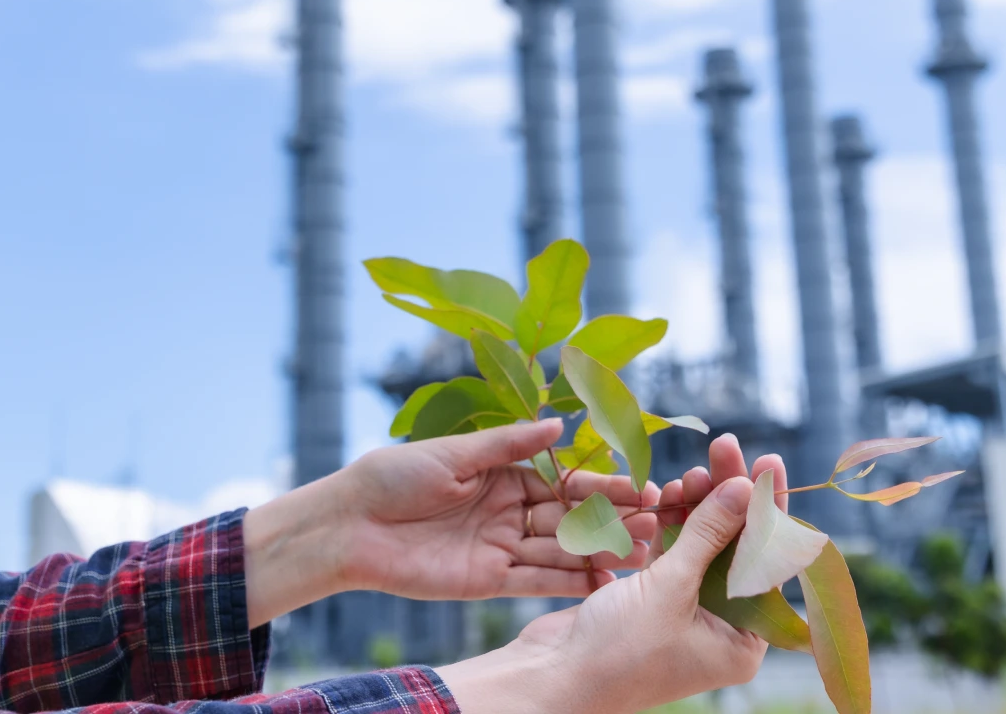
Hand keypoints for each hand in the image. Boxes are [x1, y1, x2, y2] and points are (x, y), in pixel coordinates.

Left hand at [333, 419, 656, 599]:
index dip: (602, 487)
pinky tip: (603, 581)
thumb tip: (561, 424)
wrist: (350, 525)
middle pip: (569, 519)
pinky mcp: (488, 581)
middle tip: (655, 525)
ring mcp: (501, 548)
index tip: (642, 488)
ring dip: (599, 552)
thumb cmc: (394, 477)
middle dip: (612, 522)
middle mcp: (509, 511)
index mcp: (504, 475)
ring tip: (642, 554)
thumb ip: (510, 445)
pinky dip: (568, 582)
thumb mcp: (454, 454)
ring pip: (560, 551)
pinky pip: (536, 581)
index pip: (563, 481)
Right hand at [437, 434, 785, 713]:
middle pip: (737, 546)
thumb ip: (708, 535)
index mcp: (743, 641)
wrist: (553, 677)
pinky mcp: (653, 599)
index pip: (768, 562)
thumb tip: (745, 487)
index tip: (768, 461)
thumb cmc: (617, 651)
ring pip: (703, 545)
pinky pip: (673, 553)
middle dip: (729, 497)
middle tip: (724, 446)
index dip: (768, 508)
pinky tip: (669, 493)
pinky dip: (672, 523)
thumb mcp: (670, 590)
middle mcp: (722, 627)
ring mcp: (686, 612)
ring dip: (697, 505)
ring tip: (690, 470)